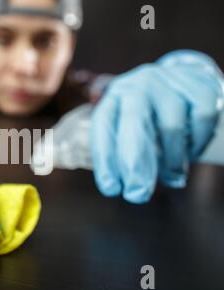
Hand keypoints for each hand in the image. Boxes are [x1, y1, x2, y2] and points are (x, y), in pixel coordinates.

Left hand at [91, 50, 223, 203]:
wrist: (186, 80)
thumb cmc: (151, 114)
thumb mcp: (129, 124)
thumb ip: (123, 149)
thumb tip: (118, 185)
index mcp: (115, 96)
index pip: (104, 126)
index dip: (105, 159)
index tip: (111, 188)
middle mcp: (139, 85)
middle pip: (134, 124)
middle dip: (136, 165)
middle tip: (138, 194)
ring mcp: (170, 82)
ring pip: (171, 127)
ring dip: (172, 161)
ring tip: (172, 178)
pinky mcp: (200, 85)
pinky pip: (202, 119)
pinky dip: (198, 143)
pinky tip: (192, 153)